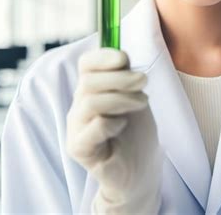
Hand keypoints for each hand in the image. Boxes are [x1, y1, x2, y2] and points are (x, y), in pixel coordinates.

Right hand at [66, 48, 161, 213]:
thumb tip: (121, 53)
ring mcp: (76, 127)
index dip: (104, 57)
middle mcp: (79, 104)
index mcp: (92, 88)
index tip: (125, 59)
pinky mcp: (79, 148)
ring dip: (122, 98)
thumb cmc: (136, 129)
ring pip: (91, 102)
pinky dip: (112, 122)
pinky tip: (124, 124)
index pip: (86, 63)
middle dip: (121, 78)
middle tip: (144, 81)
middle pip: (89, 81)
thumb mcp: (134, 95)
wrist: (140, 168)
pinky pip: (92, 128)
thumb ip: (125, 75)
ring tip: (142, 102)